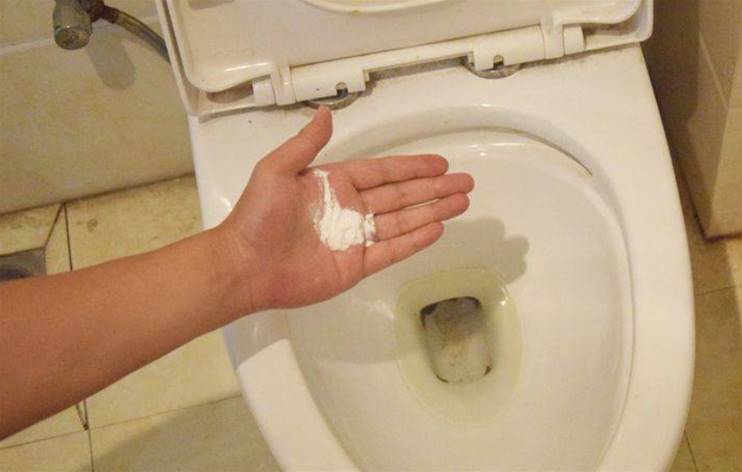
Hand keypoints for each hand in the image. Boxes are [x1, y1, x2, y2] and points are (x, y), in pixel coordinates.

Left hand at [216, 107, 473, 313]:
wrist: (244, 266)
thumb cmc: (256, 217)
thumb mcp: (276, 170)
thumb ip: (306, 144)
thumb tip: (325, 113)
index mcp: (335, 185)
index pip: (383, 172)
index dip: (412, 167)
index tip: (440, 163)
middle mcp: (350, 210)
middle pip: (402, 196)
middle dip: (434, 189)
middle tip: (465, 183)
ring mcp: (356, 239)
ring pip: (404, 221)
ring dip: (433, 211)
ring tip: (462, 202)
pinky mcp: (356, 266)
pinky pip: (392, 249)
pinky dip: (416, 240)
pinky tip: (438, 229)